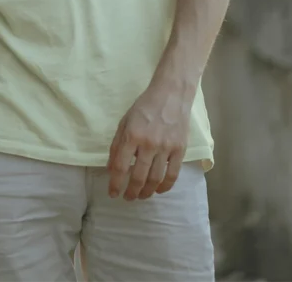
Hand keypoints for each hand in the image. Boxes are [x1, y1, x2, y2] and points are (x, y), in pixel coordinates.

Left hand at [106, 84, 191, 200]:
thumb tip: (111, 169)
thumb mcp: (125, 121)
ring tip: (141, 196)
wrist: (171, 94)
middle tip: (128, 198)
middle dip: (131, 192)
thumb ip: (117, 145)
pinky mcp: (180, 149)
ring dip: (146, 192)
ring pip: (155, 179)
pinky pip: (172, 174)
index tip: (113, 193)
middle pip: (138, 176)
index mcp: (131, 135)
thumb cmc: (145, 107)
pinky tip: (158, 190)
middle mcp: (148, 143)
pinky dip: (165, 187)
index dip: (115, 184)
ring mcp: (166, 147)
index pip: (120, 166)